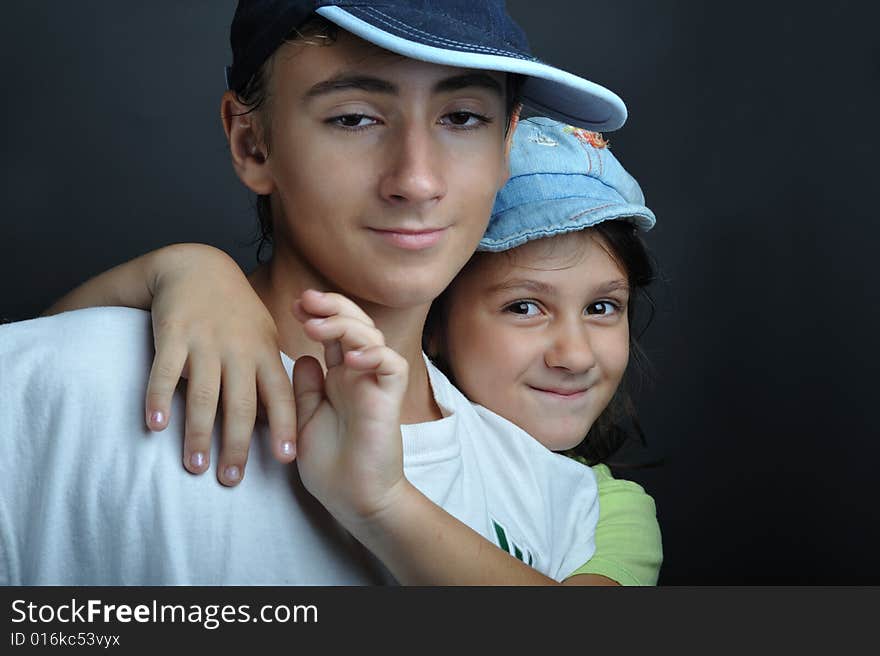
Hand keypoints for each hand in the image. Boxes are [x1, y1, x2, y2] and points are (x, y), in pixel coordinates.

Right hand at [144, 244, 296, 484]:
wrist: (198, 266)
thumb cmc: (236, 311)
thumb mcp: (263, 336)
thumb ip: (271, 374)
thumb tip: (280, 420)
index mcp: (263, 353)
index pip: (280, 395)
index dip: (285, 427)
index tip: (287, 458)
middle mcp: (237, 350)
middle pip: (241, 404)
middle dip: (237, 445)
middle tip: (231, 479)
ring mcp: (205, 342)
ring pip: (204, 395)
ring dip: (198, 434)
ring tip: (195, 466)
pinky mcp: (174, 335)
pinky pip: (165, 371)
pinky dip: (158, 398)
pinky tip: (154, 425)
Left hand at [291, 290, 408, 528]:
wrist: (353, 499)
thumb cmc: (331, 463)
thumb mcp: (304, 418)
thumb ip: (305, 387)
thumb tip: (303, 355)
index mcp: (340, 376)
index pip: (335, 332)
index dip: (318, 313)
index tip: (294, 306)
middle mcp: (360, 374)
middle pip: (356, 324)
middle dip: (332, 306)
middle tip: (306, 300)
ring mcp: (375, 384)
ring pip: (373, 337)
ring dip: (344, 325)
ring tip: (315, 326)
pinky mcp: (389, 400)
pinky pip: (392, 365)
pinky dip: (373, 355)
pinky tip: (349, 358)